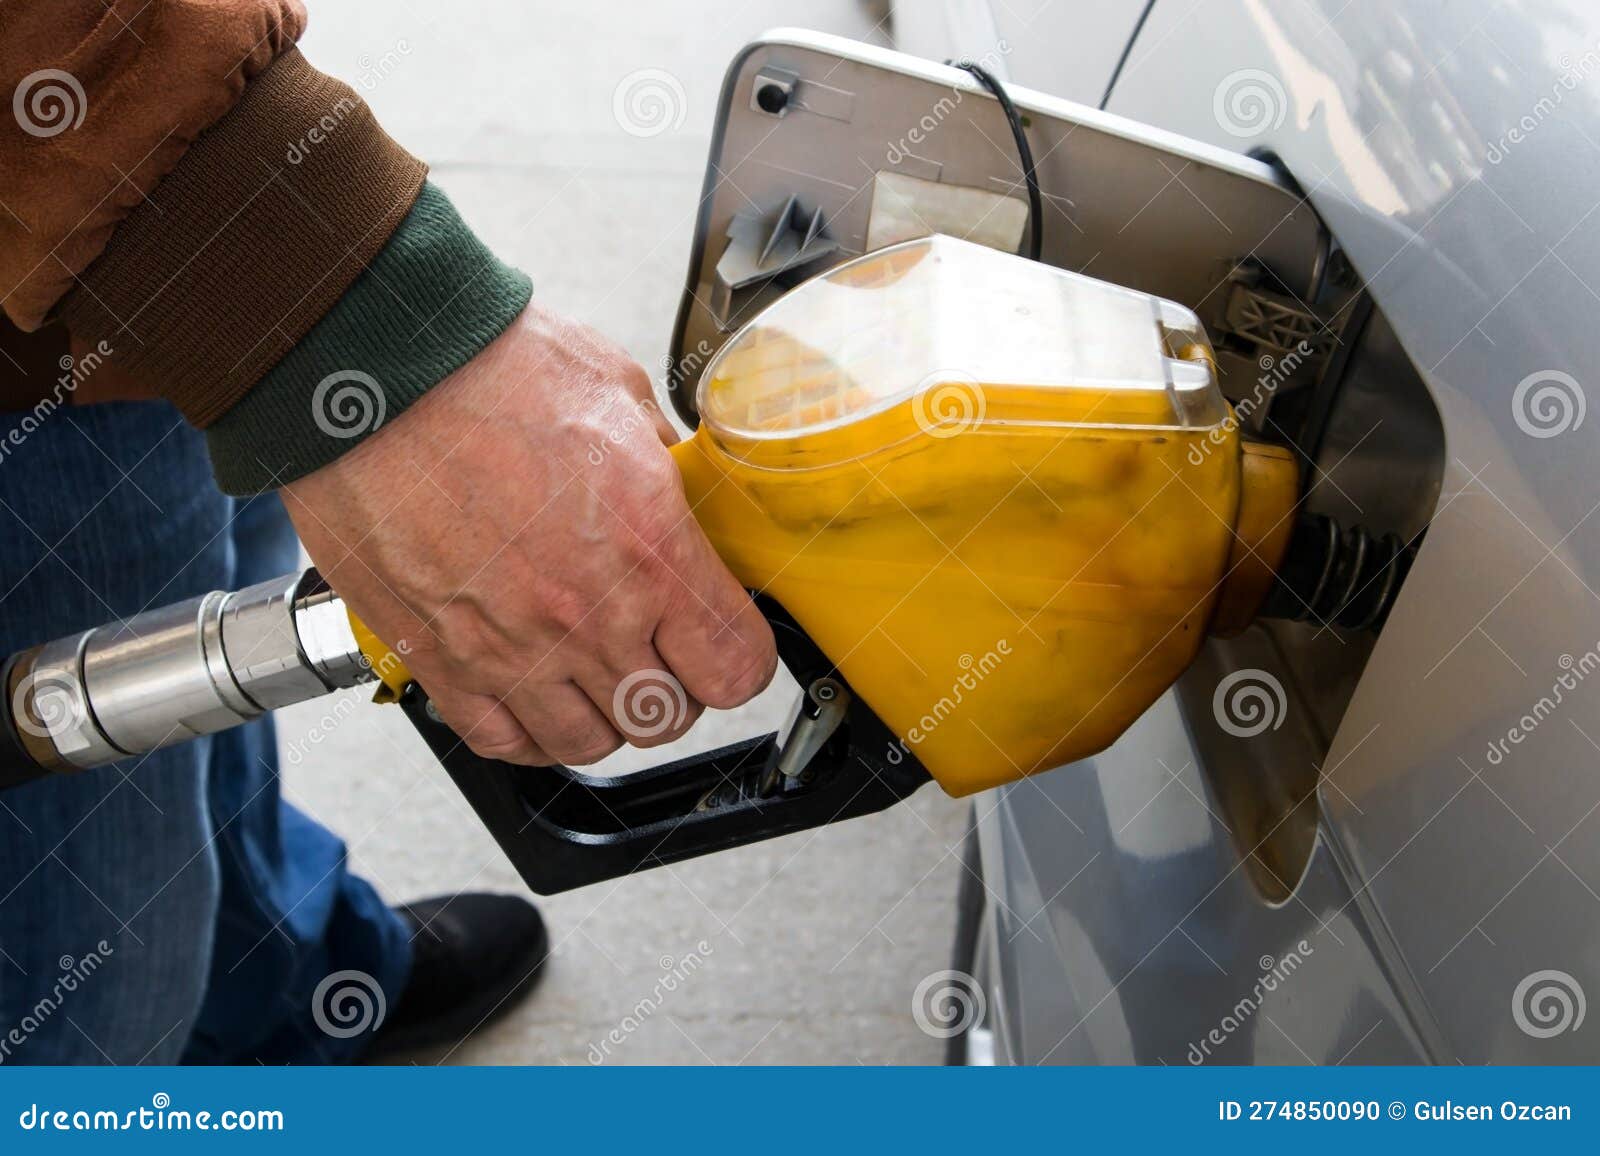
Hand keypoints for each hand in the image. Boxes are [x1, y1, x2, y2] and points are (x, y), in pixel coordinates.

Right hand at [282, 303, 776, 764]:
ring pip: (591, 742)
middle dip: (675, 686)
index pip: (736, 667)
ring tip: (592, 667)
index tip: (724, 637)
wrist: (376, 368)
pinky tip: (532, 687)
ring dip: (603, 712)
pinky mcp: (440, 660)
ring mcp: (511, 648)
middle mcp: (587, 615)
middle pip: (668, 716)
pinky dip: (528, 728)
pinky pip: (505, 740)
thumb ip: (663, 463)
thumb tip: (680, 489)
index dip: (738, 657)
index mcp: (649, 549)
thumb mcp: (620, 395)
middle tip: (658, 646)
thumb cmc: (487, 366)